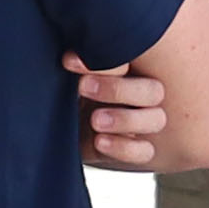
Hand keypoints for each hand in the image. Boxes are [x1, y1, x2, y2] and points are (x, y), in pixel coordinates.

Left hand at [68, 55, 181, 171]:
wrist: (53, 129)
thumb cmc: (65, 94)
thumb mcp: (69, 79)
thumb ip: (80, 67)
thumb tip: (73, 56)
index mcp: (130, 68)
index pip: (136, 61)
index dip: (107, 64)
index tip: (70, 62)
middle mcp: (140, 94)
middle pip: (153, 91)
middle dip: (117, 89)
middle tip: (83, 87)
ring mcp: (141, 123)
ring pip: (155, 119)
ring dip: (126, 119)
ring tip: (95, 120)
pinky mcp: (132, 150)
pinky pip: (144, 151)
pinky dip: (124, 147)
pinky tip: (99, 142)